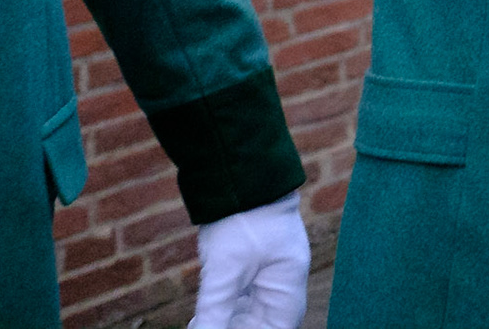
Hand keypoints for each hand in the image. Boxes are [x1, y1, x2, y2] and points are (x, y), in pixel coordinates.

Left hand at [190, 192, 309, 328]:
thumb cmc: (242, 220)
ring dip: (229, 321)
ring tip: (200, 323)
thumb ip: (215, 310)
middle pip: (264, 323)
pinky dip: (227, 309)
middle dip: (237, 328)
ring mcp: (271, 272)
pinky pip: (245, 298)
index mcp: (288, 284)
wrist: (242, 175)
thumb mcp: (224, 270)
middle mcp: (284, 282)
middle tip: (202, 327)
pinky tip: (205, 314)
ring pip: (252, 313)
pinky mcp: (256, 264)